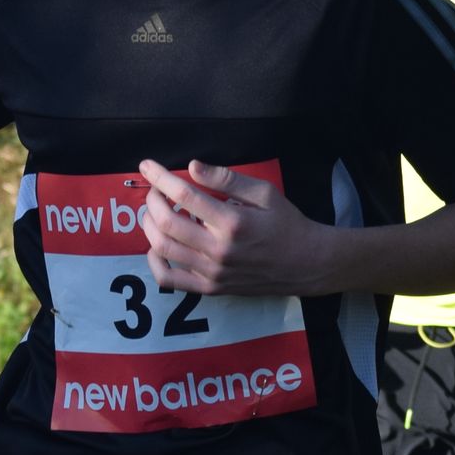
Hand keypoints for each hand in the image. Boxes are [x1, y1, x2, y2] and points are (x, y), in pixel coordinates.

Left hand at [136, 159, 330, 295]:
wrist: (306, 263)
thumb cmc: (286, 224)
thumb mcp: (265, 193)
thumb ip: (227, 179)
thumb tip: (192, 167)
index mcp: (232, 222)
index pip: (184, 196)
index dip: (160, 177)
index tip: (147, 165)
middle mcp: (219, 249)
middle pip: (167, 222)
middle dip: (153, 200)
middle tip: (155, 189)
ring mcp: (213, 272)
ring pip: (163, 249)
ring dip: (150, 226)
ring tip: (154, 212)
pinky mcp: (211, 288)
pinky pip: (170, 280)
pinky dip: (154, 262)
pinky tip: (156, 247)